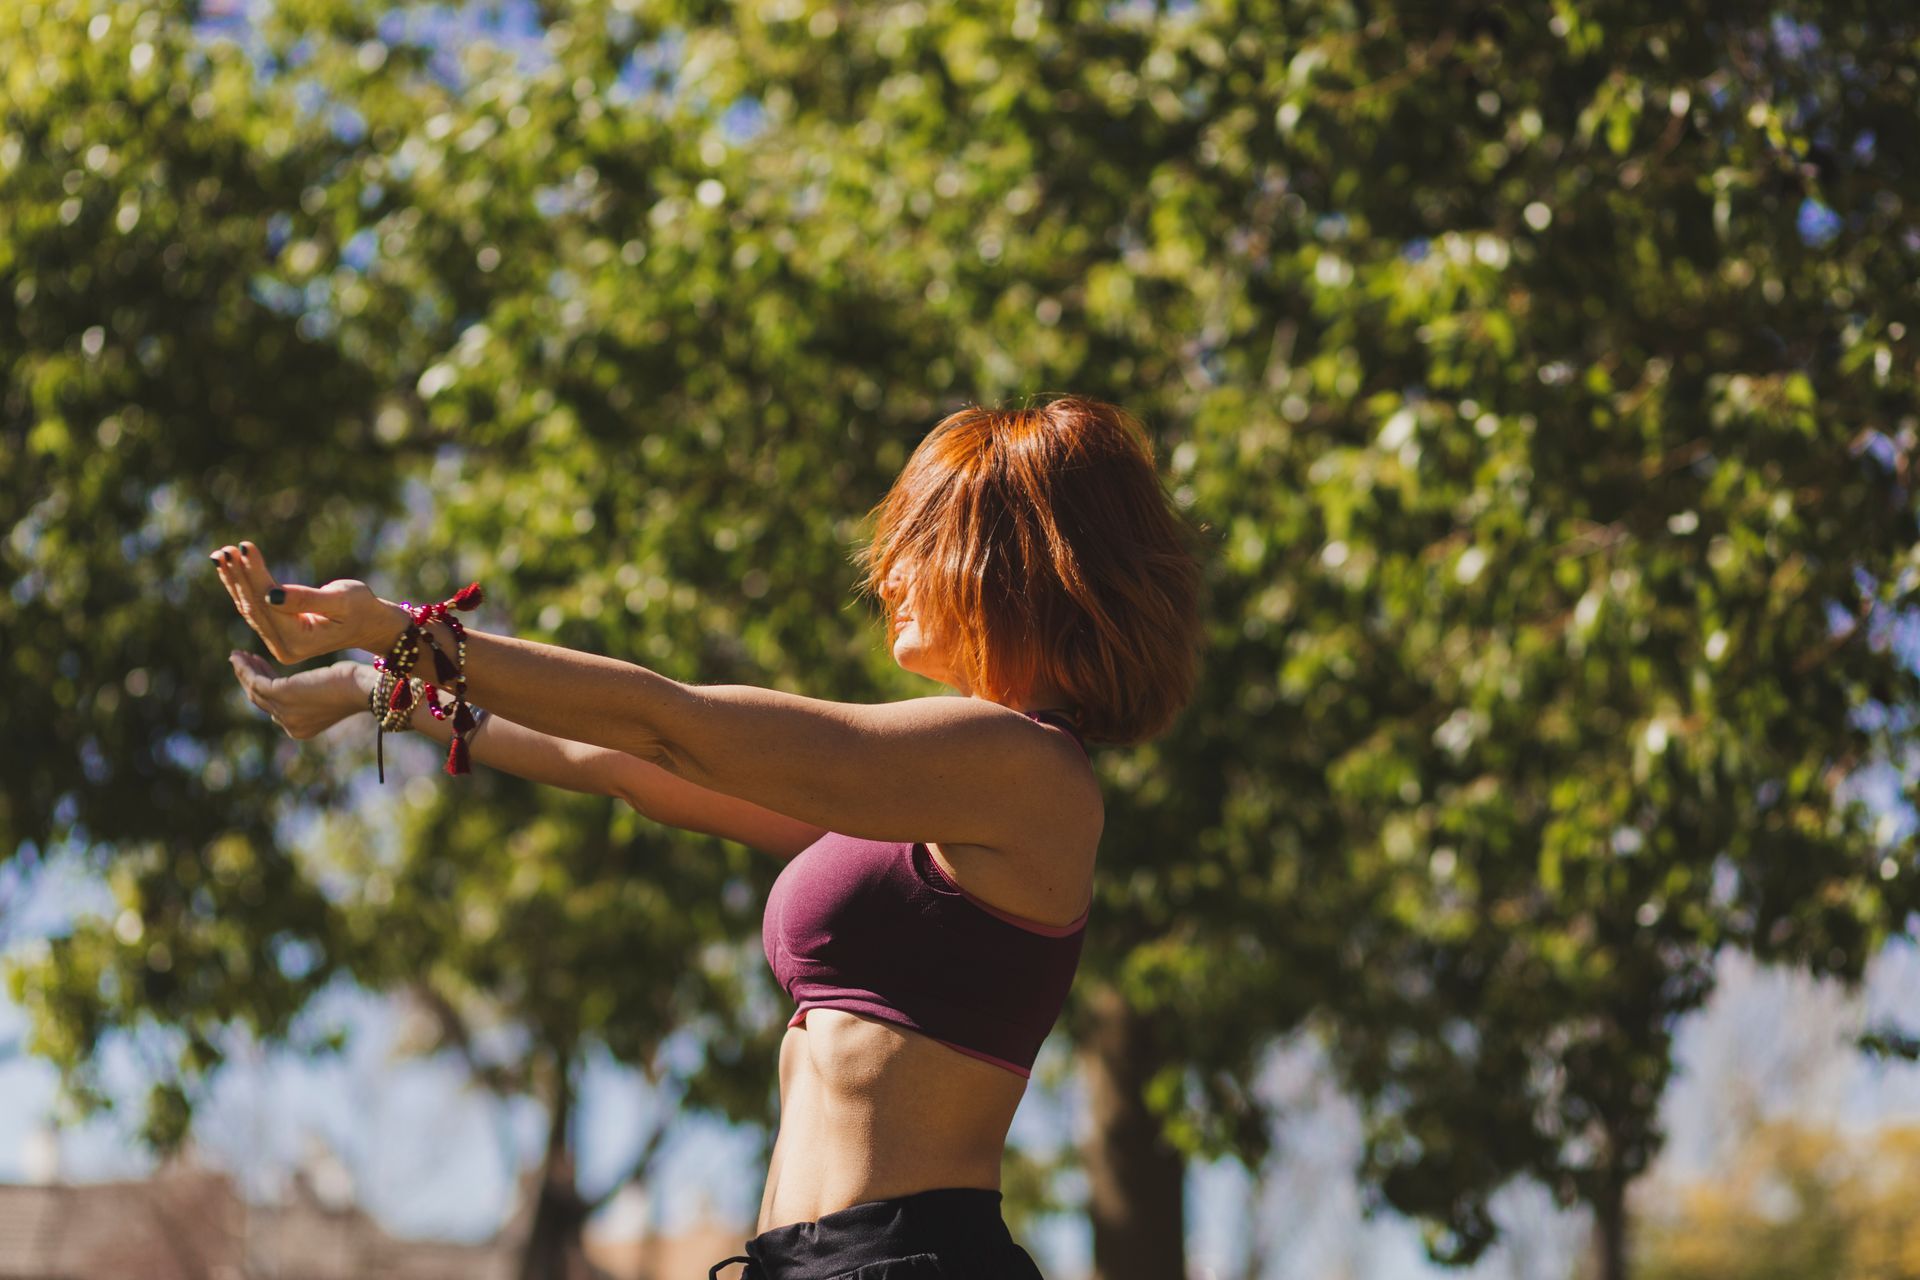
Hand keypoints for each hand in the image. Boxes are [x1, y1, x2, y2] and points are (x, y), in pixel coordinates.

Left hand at [209, 540, 396, 662]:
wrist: (371, 625)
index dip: (255, 574)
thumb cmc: (362, 608)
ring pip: (250, 607)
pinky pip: (255, 608)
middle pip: (254, 606)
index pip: (268, 603)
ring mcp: (279, 644)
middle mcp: (284, 647)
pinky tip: (229, 569)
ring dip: (234, 580)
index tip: (245, 547)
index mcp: (299, 640)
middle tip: (225, 550)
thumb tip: (270, 594)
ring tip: (221, 555)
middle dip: (239, 576)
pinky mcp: (278, 635)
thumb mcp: (341, 600)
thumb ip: (306, 599)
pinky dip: (242, 587)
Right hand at [228, 654, 371, 739]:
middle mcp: (290, 726)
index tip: (257, 667)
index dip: (263, 686)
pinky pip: (256, 682)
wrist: (364, 687)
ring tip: (238, 655)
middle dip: (250, 677)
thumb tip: (293, 686)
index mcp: (300, 729)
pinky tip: (242, 656)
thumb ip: (306, 694)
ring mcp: (285, 713)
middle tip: (242, 659)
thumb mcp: (324, 693)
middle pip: (261, 700)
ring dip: (245, 671)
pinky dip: (246, 668)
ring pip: (255, 690)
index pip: (274, 707)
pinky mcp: (283, 695)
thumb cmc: (353, 686)